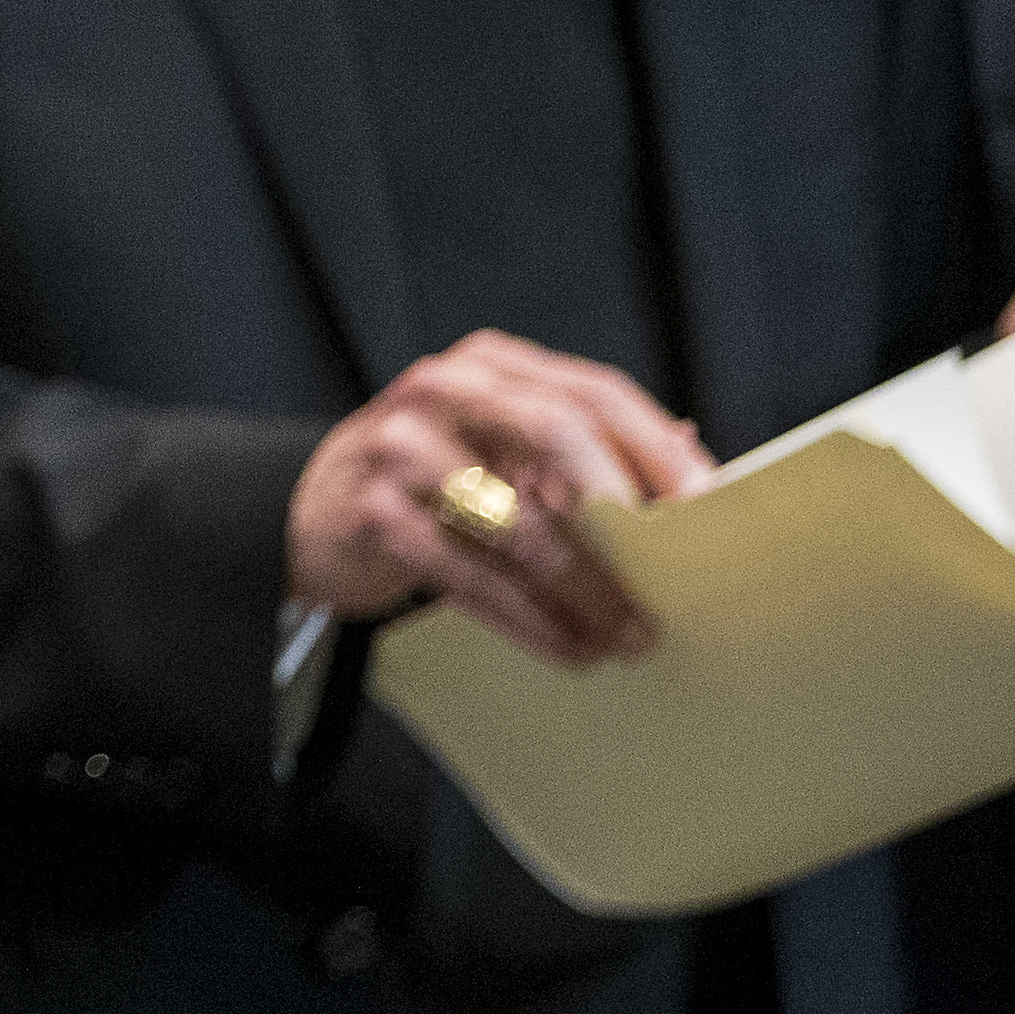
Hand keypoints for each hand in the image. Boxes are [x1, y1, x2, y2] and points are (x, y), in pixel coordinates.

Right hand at [285, 329, 708, 666]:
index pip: (591, 392)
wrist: (306, 514)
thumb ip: (584, 447)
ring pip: (515, 519)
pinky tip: (566, 647)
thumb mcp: (501, 444)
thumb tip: (694, 460)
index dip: (655, 449)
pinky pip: (467, 574)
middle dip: (620, 510)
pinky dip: (526, 618)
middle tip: (669, 575)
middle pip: (554, 432)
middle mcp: (442, 391)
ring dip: (583, 588)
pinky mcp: (372, 513)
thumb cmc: (427, 479)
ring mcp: (398, 447)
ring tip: (626, 635)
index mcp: (489, 365)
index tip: (709, 506)